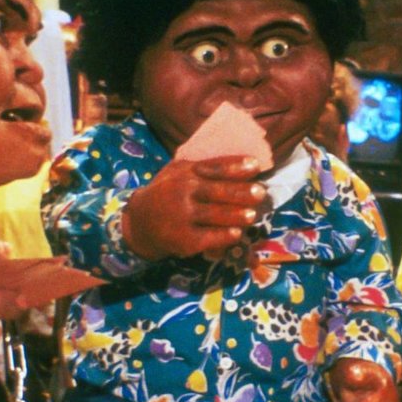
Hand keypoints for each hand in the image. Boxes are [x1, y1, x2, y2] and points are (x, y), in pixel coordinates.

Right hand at [122, 156, 268, 260]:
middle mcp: (183, 192)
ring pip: (216, 215)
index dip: (236, 166)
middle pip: (218, 192)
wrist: (140, 223)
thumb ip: (202, 167)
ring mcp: (183, 216)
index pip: (215, 168)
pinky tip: (237, 234)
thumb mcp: (177, 172)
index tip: (256, 165)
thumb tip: (239, 162)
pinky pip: (210, 237)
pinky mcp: (184, 239)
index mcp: (186, 173)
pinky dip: (225, 235)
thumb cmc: (166, 193)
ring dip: (237, 215)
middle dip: (242, 192)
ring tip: (253, 215)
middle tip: (261, 192)